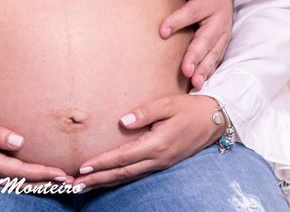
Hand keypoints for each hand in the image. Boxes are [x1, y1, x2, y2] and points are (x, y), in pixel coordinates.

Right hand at [0, 114, 72, 182]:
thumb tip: (21, 142)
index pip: (21, 171)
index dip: (43, 173)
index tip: (63, 174)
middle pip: (22, 182)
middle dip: (47, 183)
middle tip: (71, 183)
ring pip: (16, 183)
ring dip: (38, 183)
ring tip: (58, 182)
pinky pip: (7, 180)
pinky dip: (23, 180)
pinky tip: (32, 178)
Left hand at [74, 94, 224, 188]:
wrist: (213, 120)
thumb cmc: (189, 109)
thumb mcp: (168, 104)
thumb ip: (144, 113)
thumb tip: (122, 121)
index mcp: (157, 144)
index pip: (124, 157)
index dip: (103, 163)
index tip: (84, 167)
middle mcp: (158, 159)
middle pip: (123, 173)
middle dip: (98, 179)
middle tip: (76, 184)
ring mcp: (161, 164)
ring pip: (129, 176)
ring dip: (106, 181)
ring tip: (86, 185)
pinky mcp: (162, 163)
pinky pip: (137, 174)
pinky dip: (119, 178)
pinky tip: (108, 178)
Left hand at [160, 0, 234, 89]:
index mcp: (210, 1)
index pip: (192, 12)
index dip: (177, 21)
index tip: (162, 31)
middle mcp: (220, 20)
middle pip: (206, 39)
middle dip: (196, 56)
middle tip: (185, 70)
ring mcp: (224, 33)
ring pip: (214, 53)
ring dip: (204, 69)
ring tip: (194, 82)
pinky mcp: (223, 43)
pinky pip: (216, 58)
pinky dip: (209, 71)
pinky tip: (199, 83)